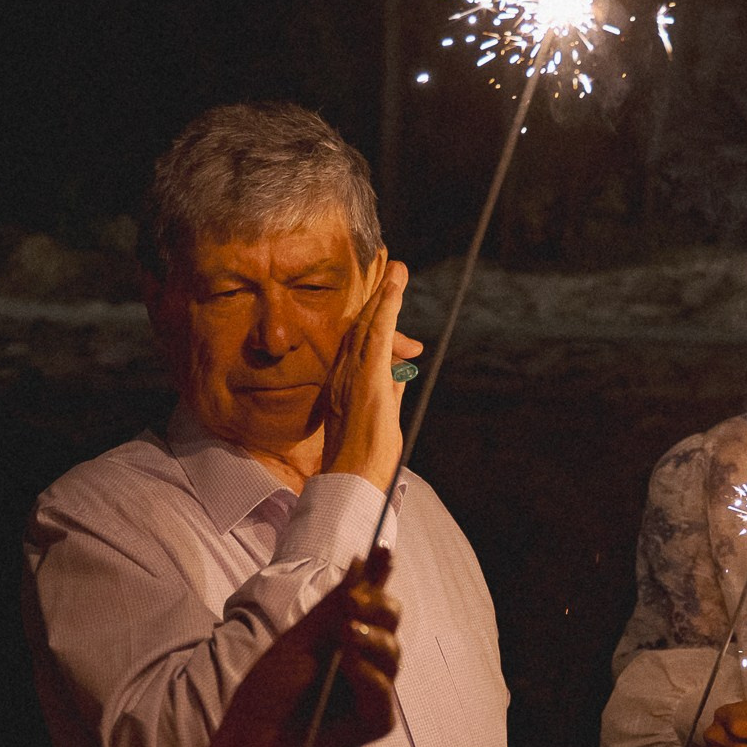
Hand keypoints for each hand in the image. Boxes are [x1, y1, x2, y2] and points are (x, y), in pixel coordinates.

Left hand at [217, 549, 401, 746]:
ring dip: (372, 640)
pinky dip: (369, 677)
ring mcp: (370, 691)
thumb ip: (334, 606)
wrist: (253, 743)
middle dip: (378, 606)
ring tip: (346, 638)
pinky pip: (384, 692)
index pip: (369, 599)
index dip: (380, 574)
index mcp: (341, 636)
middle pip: (391, 621)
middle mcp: (361, 660)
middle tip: (353, 605)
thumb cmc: (268, 694)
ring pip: (393, 652)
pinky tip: (350, 669)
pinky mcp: (375, 721)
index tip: (382, 548)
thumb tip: (360, 562)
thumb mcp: (298, 640)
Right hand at [320, 260, 421, 491]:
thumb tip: (402, 369)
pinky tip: (395, 287)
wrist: (353, 477)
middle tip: (392, 268)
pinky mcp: (369, 376)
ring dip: (384, 293)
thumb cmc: (364, 457)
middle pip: (361, 326)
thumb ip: (390, 389)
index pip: (358, 341)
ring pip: (368, 324)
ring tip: (398, 268)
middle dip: (377, 295)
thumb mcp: (381, 415)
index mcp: (343, 382)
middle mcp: (343, 372)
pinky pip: (378, 335)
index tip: (385, 296)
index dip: (372, 315)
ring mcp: (355, 373)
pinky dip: (387, 308)